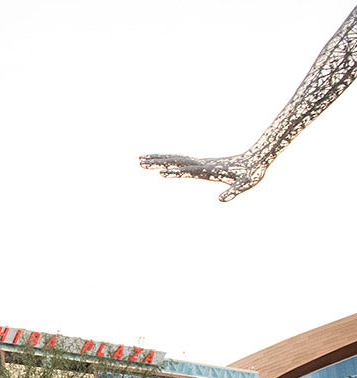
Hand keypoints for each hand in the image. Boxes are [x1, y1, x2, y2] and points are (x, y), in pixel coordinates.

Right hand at [138, 153, 265, 200]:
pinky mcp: (202, 163)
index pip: (188, 171)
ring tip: (142, 160)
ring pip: (176, 159)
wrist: (258, 158)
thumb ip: (233, 192)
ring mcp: (201, 162)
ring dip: (158, 159)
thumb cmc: (251, 174)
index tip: (160, 173)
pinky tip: (162, 163)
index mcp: (209, 170)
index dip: (175, 172)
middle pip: (176, 161)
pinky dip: (169, 160)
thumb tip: (221, 200)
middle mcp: (202, 164)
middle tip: (140, 161)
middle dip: (157, 162)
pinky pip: (181, 160)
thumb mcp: (244, 185)